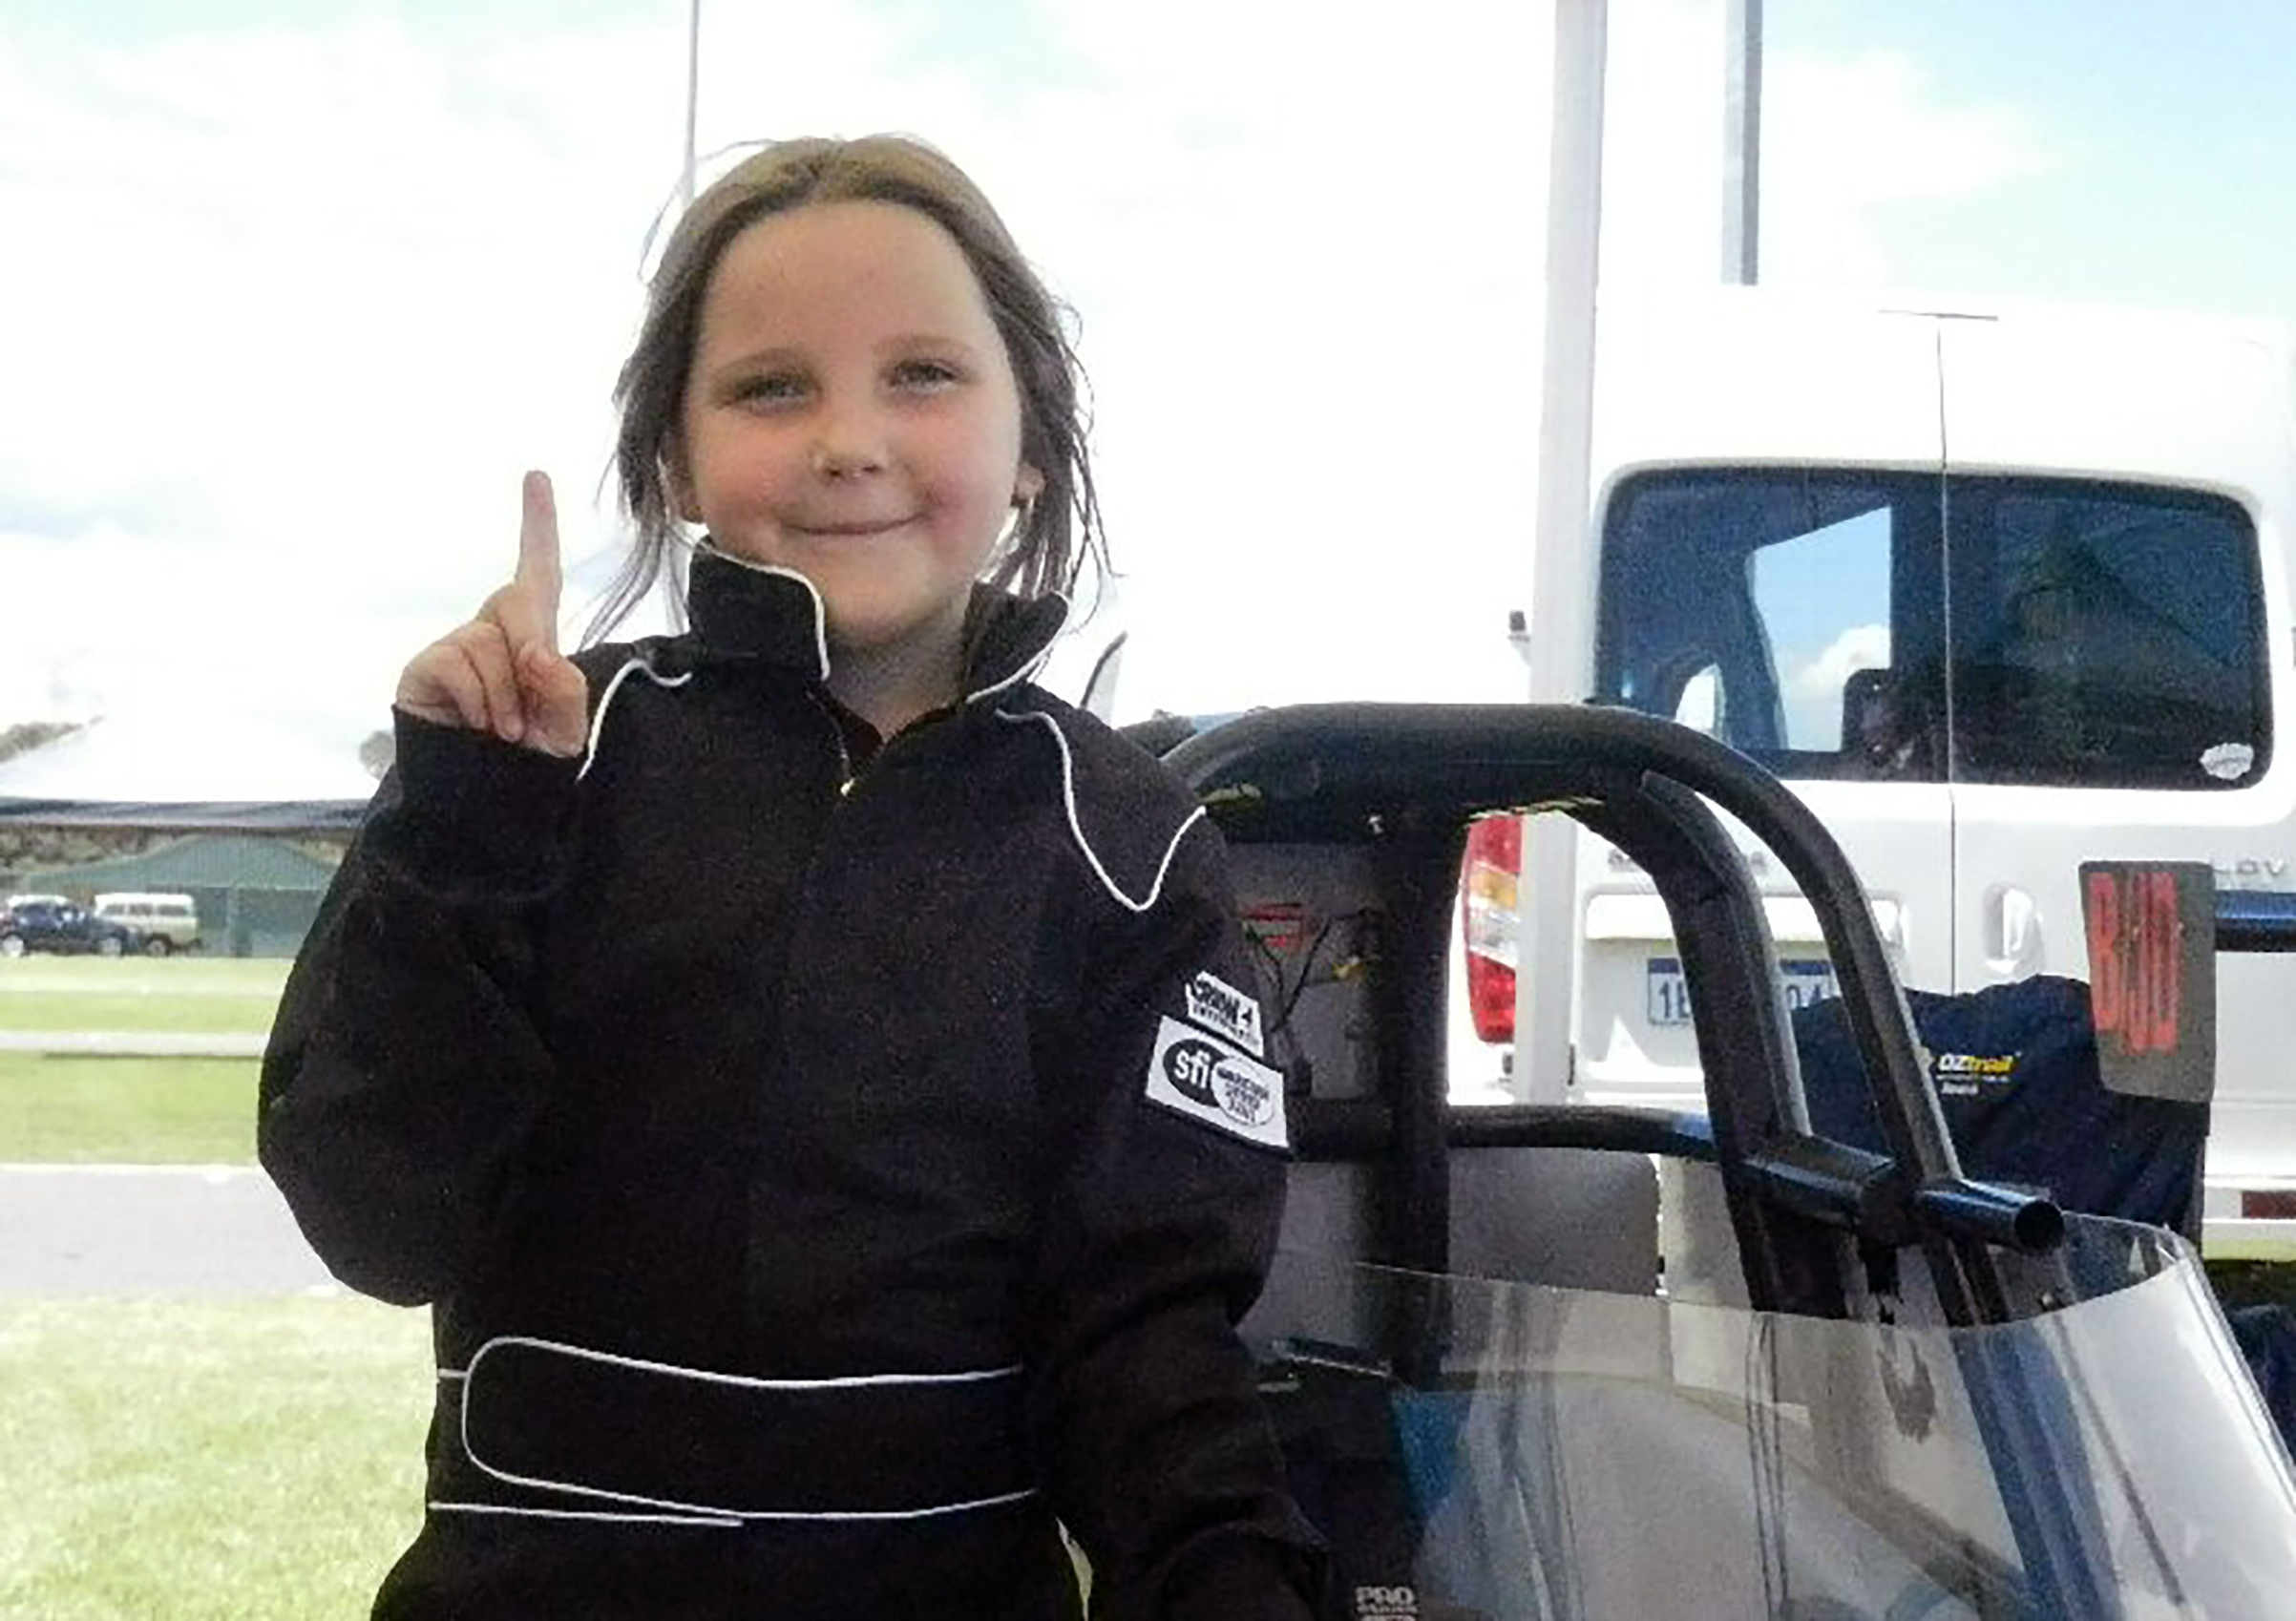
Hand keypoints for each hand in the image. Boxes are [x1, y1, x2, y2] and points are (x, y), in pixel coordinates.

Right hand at [395, 471, 589, 755]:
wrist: (487, 802)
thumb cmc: (530, 759)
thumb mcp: (567, 729)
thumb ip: (565, 689)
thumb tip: (538, 653)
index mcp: (533, 636)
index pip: (538, 571)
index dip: (537, 525)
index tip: (536, 477)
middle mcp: (491, 631)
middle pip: (518, 601)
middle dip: (532, 647)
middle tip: (532, 702)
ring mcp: (455, 646)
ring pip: (488, 643)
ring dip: (505, 697)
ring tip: (504, 731)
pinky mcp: (426, 667)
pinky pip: (458, 664)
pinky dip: (479, 701)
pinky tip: (479, 727)